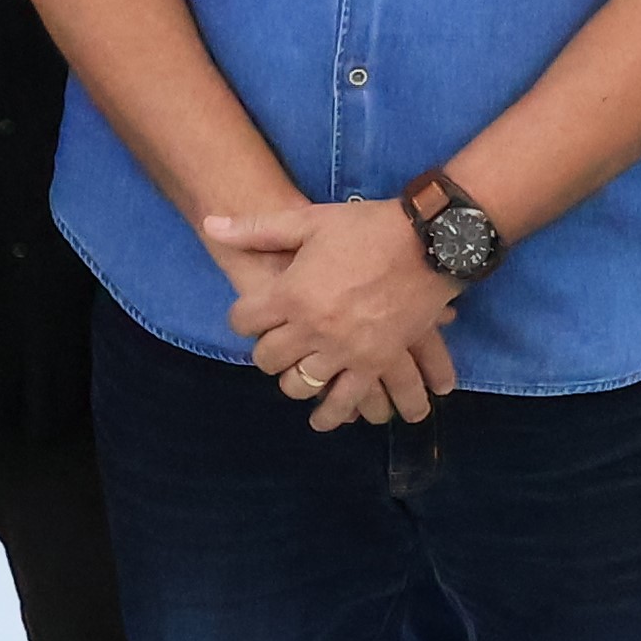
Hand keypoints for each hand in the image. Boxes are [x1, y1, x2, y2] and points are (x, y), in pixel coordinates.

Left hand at [209, 200, 462, 433]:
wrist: (429, 241)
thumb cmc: (367, 228)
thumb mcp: (310, 221)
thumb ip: (258, 228)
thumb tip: (211, 225)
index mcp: (291, 293)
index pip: (244, 320)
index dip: (243, 319)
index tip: (251, 317)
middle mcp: (312, 328)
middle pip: (269, 359)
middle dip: (268, 354)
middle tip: (276, 348)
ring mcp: (345, 350)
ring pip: (303, 386)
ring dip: (297, 385)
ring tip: (300, 381)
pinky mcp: (376, 362)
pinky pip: (350, 400)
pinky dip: (338, 414)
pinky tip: (330, 419)